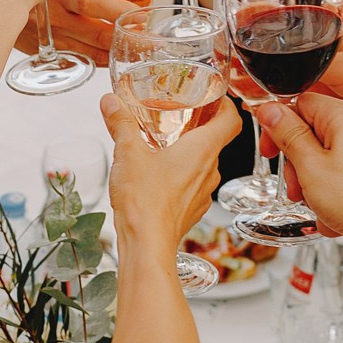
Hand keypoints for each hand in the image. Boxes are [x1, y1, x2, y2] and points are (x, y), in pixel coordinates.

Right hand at [17, 0, 132, 63]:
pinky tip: (113, 60)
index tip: (141, 15)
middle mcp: (55, 19)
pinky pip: (77, 58)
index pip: (89, 3)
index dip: (116, 11)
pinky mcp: (46, 50)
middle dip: (127, 40)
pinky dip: (96, 60)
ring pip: (89, 52)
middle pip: (97, 35)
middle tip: (153, 43)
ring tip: (142, 54)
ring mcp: (51, 39)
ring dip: (116, 54)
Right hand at [103, 91, 239, 256]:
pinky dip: (181, 177)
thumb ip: (120, 123)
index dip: (226, 105)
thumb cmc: (145, 200)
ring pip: (203, 165)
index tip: (215, 98)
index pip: (231, 120)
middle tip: (180, 118)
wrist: (147, 244)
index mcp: (202, 150)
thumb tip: (111, 102)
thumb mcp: (128, 153)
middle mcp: (210, 170)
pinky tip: (158, 178)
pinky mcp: (192, 210)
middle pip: (215, 141)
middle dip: (198, 128)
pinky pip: (193, 186)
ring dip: (188, 155)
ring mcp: (203, 193)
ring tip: (164, 148)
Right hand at [256, 92, 342, 272]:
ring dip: (314, 185)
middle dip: (298, 164)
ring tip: (316, 206)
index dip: (280, 126)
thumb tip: (271, 111)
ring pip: (328, 160)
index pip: (301, 103)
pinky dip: (335, 196)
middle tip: (296, 186)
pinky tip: (336, 217)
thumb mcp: (311, 167)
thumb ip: (288, 135)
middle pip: (314, 134)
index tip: (271, 149)